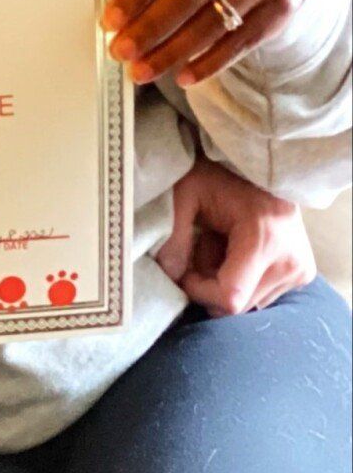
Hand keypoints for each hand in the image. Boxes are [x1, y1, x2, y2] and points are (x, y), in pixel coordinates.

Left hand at [103, 0, 303, 88]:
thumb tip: (119, 23)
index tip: (108, 23)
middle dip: (148, 29)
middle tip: (120, 53)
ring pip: (210, 24)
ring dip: (171, 53)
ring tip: (142, 72)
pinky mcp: (282, 7)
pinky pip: (238, 43)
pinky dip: (208, 64)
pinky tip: (183, 78)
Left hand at [158, 153, 316, 315]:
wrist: (262, 166)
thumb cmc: (221, 176)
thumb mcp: (187, 193)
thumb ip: (174, 233)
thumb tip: (169, 273)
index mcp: (266, 240)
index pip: (230, 298)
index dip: (199, 291)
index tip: (187, 268)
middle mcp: (290, 261)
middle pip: (237, 307)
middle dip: (210, 286)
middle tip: (204, 250)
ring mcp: (300, 270)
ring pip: (247, 305)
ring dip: (225, 284)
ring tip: (223, 247)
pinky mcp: (302, 274)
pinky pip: (260, 297)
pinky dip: (241, 282)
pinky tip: (238, 254)